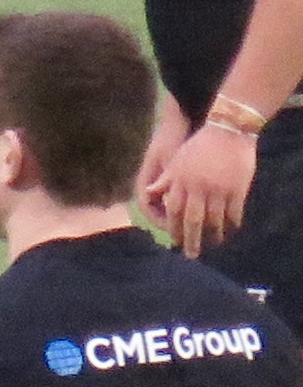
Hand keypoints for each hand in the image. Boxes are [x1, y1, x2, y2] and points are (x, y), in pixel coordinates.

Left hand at [148, 118, 259, 255]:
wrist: (228, 131)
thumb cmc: (199, 146)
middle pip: (192, 220)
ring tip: (214, 243)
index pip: (173, 211)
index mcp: (181, 182)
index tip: (174, 241)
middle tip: (191, 255)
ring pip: (214, 219)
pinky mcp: (237, 188)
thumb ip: (165, 181)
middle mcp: (197, 188)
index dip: (173, 228)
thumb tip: (148, 195)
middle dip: (191, 239)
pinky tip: (232, 229)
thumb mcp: (176, 161)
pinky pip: (234, 211)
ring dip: (214, 234)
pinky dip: (233, 222)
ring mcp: (218, 189)